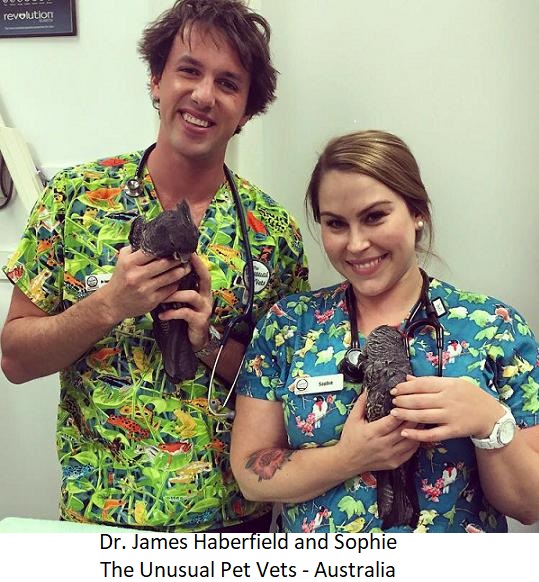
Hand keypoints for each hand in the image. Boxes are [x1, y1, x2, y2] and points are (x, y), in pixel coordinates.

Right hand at [98, 245, 189, 323]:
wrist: (112, 304)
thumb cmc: (120, 279)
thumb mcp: (122, 261)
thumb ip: (135, 249)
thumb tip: (152, 238)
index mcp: (129, 263)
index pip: (152, 250)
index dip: (166, 247)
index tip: (176, 244)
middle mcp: (137, 275)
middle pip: (164, 263)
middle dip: (178, 259)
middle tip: (187, 255)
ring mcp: (145, 289)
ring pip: (170, 277)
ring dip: (182, 271)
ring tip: (188, 266)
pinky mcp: (152, 300)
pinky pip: (170, 289)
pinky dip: (177, 283)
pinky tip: (181, 279)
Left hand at [157, 253, 212, 351]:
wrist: (192, 340)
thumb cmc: (184, 317)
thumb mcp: (182, 300)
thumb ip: (177, 287)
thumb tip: (163, 271)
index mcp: (202, 289)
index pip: (201, 271)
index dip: (197, 260)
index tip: (188, 250)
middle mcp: (206, 296)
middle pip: (205, 278)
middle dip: (195, 268)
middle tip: (180, 262)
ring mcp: (204, 308)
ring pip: (191, 295)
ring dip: (175, 294)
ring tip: (162, 295)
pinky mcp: (199, 320)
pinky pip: (185, 313)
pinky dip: (172, 313)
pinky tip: (162, 314)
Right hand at [336, 393, 419, 475]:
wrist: (347, 461)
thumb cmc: (350, 438)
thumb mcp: (352, 419)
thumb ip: (361, 403)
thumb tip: (368, 390)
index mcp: (372, 433)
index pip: (392, 421)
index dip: (401, 412)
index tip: (405, 403)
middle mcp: (383, 445)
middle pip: (404, 430)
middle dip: (413, 418)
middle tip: (419, 408)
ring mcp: (390, 456)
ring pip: (410, 442)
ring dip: (417, 430)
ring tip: (421, 419)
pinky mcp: (394, 463)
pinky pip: (410, 452)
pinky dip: (415, 442)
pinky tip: (417, 434)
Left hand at [390, 375, 506, 441]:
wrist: (491, 415)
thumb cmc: (469, 396)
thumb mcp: (453, 383)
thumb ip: (430, 382)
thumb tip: (407, 378)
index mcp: (449, 385)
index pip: (422, 384)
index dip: (406, 387)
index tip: (395, 389)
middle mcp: (449, 400)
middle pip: (420, 400)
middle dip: (403, 400)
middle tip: (393, 401)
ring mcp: (451, 416)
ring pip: (424, 416)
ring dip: (406, 415)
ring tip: (394, 413)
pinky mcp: (453, 431)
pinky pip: (432, 434)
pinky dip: (417, 434)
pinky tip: (405, 432)